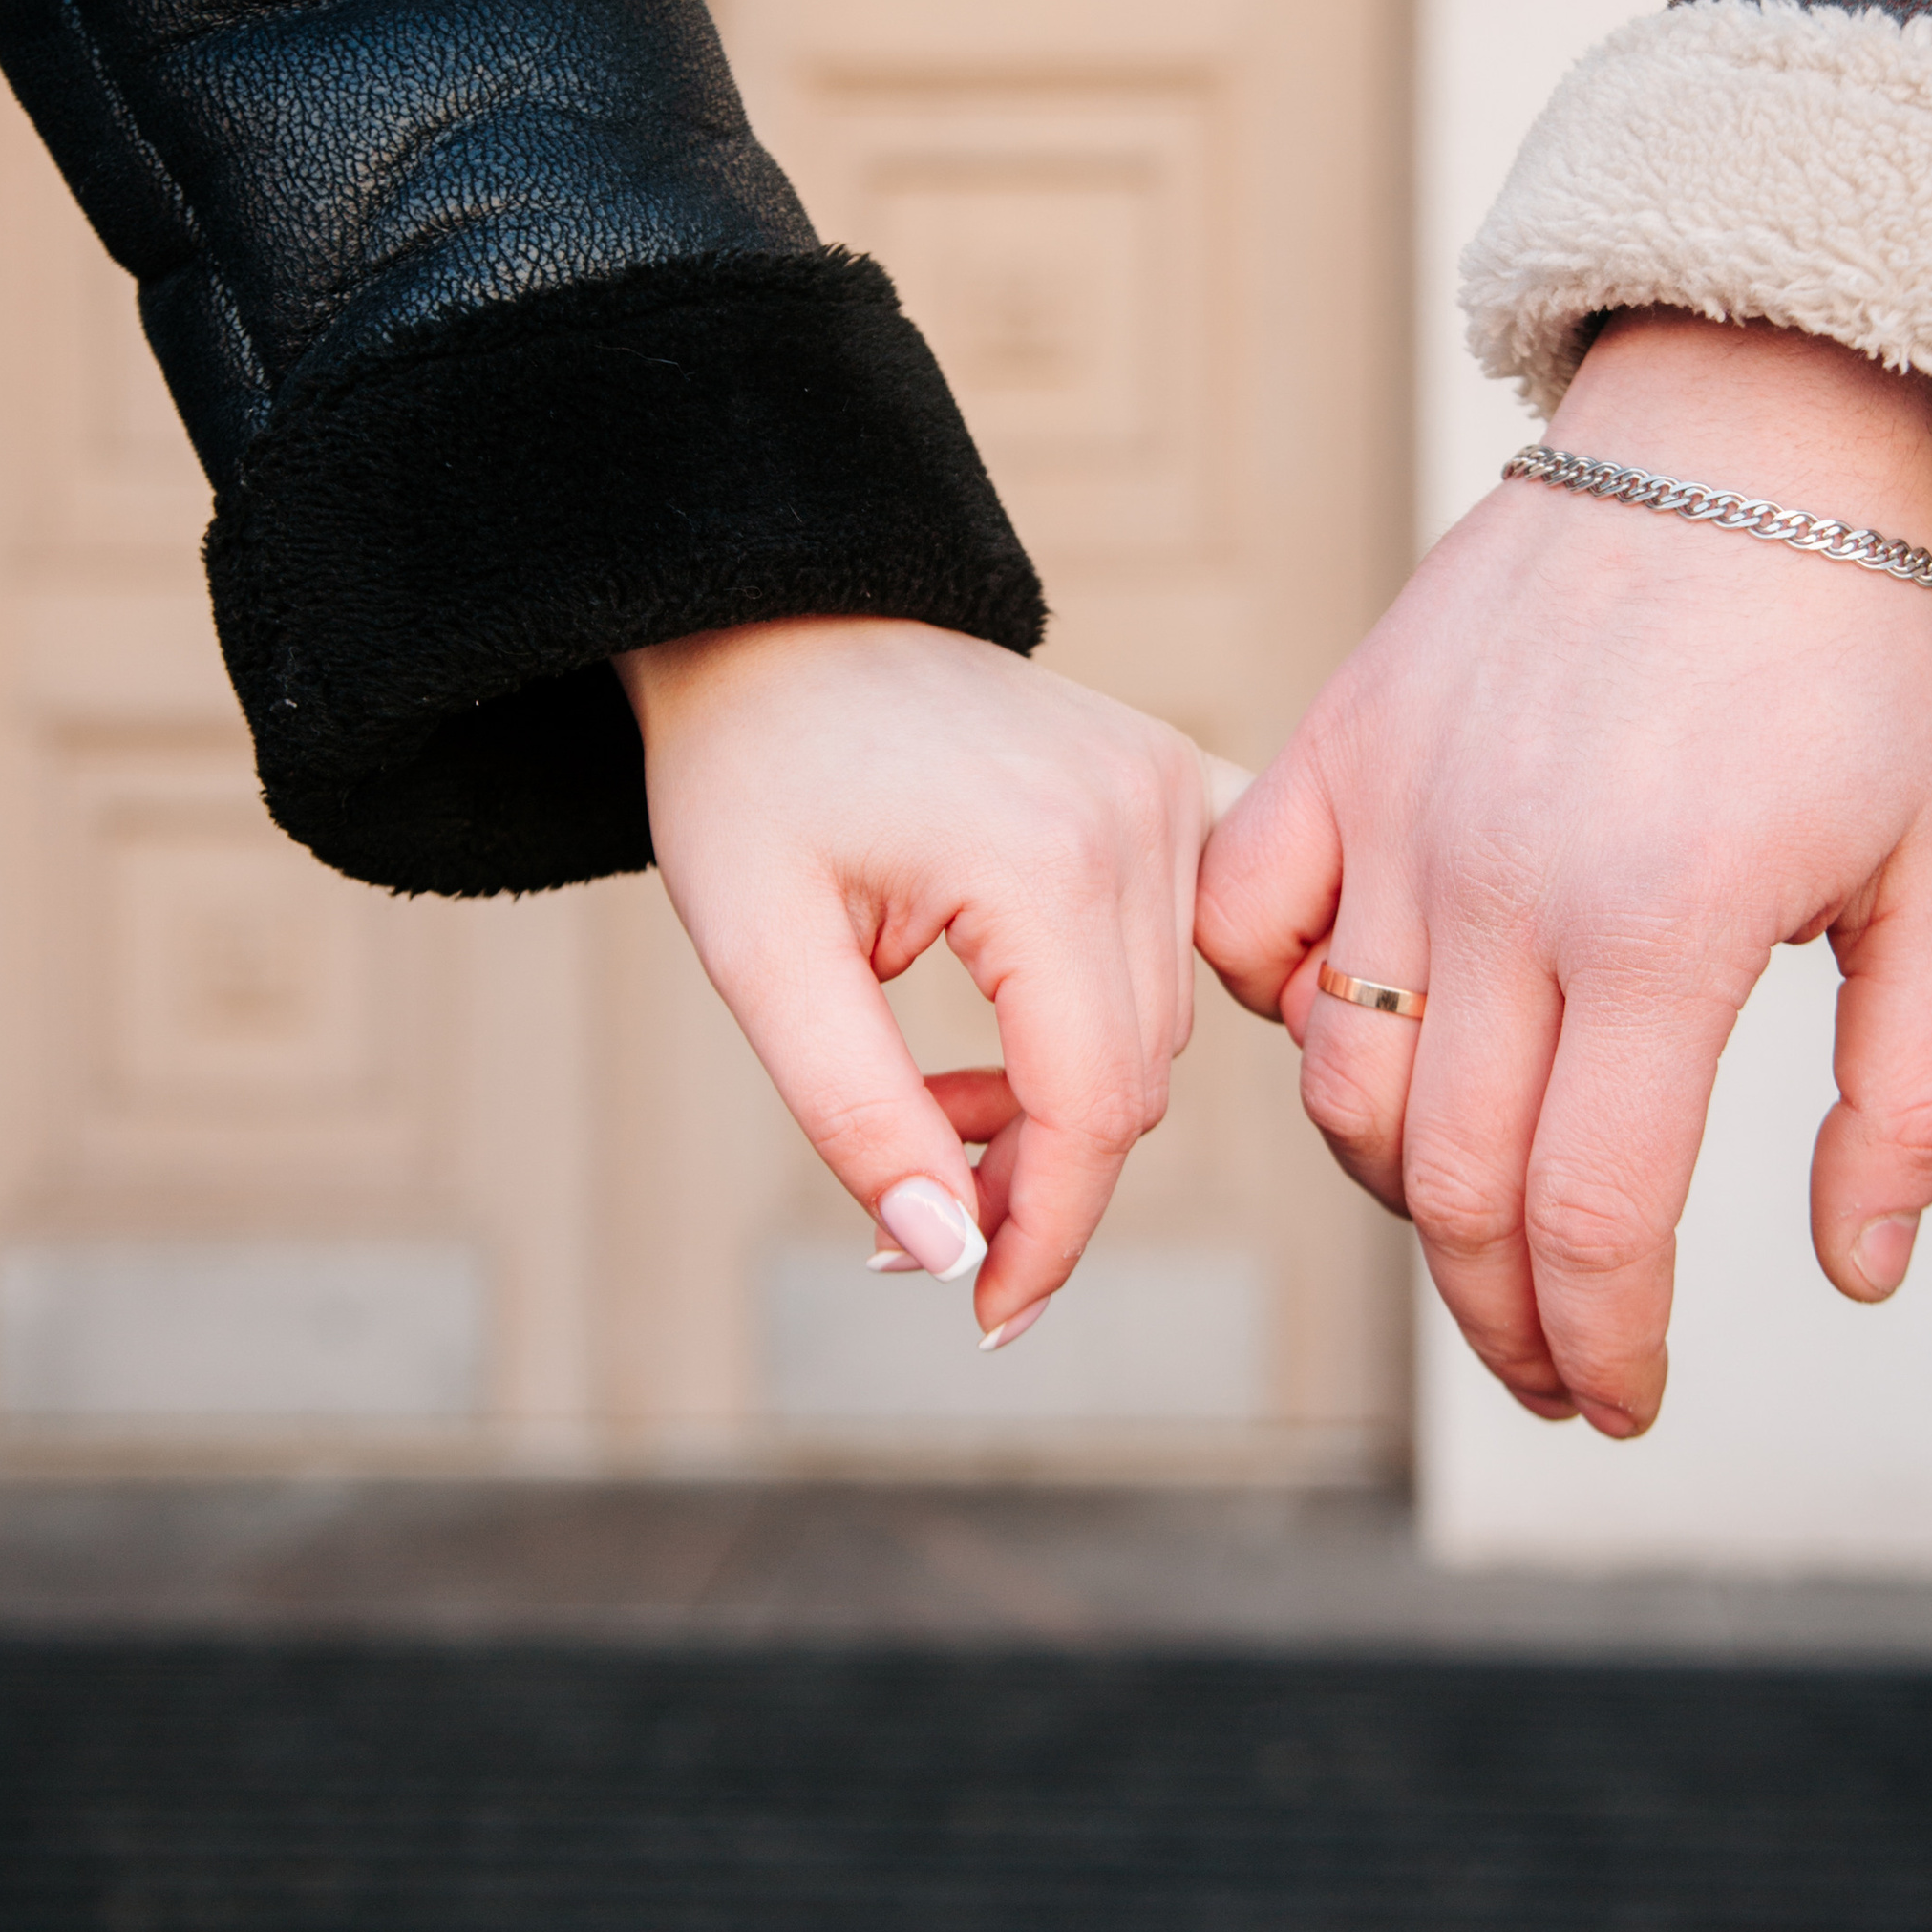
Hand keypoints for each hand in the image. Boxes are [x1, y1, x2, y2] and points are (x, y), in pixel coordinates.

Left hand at [616, 620, 1229, 1343]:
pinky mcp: (1175, 779)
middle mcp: (1142, 817)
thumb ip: (855, 1114)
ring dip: (1055, 1100)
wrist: (772, 617)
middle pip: (1133, 1086)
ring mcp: (1172, 789)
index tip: (985, 1314)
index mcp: (1047, 861)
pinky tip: (1023, 1037)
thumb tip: (944, 1254)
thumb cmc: (747, 776)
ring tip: (930, 1095)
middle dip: (1033, 1176)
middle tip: (911, 1194)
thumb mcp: (758, 958)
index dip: (1044, 1236)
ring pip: (1158, 1034)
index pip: (1094, 1113)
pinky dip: (1110, 1019)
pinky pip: (1184, 950)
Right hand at [1194, 313, 1931, 1433]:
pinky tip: (1369, 1038)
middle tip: (1558, 1372)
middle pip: (1451, 1188)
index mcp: (1668, 928)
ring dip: (1404, 1195)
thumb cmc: (1858, 668)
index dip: (1604, 1349)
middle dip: (1506, 1322)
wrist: (1739, 444)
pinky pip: (1242, 931)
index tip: (1628, 1400)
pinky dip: (1281, 1017)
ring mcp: (1400, 808)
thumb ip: (1913, 1095)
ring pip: (1342, 1083)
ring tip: (1490, 1217)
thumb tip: (1852, 1274)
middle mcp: (1508, 881)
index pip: (1592, 1219)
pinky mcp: (1332, 743)